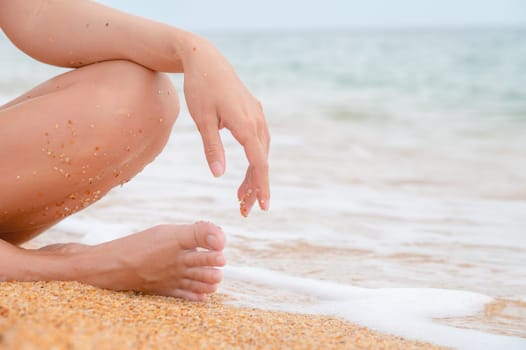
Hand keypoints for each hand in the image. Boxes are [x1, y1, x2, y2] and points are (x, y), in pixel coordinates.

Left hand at [182, 35, 269, 215]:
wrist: (205, 59)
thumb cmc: (200, 88)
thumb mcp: (202, 120)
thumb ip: (212, 148)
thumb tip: (218, 175)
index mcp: (245, 124)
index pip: (258, 162)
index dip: (261, 186)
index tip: (263, 206)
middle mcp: (256, 120)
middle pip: (261, 161)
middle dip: (255, 186)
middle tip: (246, 210)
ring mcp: (257, 115)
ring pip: (261, 152)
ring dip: (255, 174)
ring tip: (242, 194)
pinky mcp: (253, 111)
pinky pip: (259, 140)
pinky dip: (255, 158)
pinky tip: (248, 167)